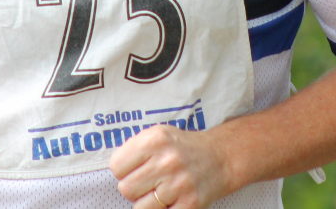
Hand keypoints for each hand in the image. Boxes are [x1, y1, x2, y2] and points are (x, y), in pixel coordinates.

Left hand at [109, 124, 233, 208]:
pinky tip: (171, 199)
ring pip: (140, 207)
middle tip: (148, 182)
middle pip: (126, 189)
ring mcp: (180, 183)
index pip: (116, 166)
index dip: (123, 170)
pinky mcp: (190, 203)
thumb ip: (134, 149)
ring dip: (147, 202)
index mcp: (155, 139)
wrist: (220, 157)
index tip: (136, 169)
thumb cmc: (181, 147)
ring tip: (160, 191)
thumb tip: (115, 172)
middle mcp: (167, 160)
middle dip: (134, 188)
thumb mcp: (158, 135)